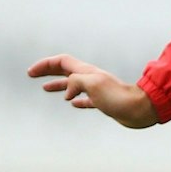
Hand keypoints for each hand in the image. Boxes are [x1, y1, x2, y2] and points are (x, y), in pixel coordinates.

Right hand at [27, 55, 157, 128]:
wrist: (140, 109)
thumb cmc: (119, 97)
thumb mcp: (94, 85)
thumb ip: (76, 82)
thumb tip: (66, 93)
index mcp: (86, 72)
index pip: (61, 62)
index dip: (45, 65)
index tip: (31, 73)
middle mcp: (90, 78)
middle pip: (65, 71)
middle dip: (48, 71)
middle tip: (32, 75)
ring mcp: (96, 90)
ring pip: (73, 85)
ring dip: (58, 85)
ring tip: (46, 89)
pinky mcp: (103, 103)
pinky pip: (85, 99)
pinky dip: (76, 100)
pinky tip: (72, 103)